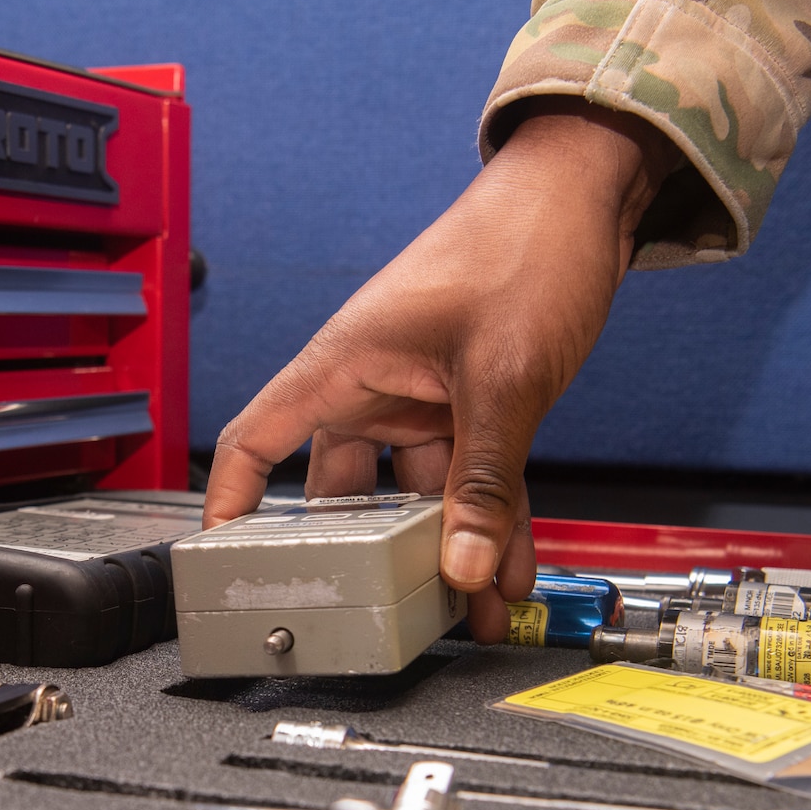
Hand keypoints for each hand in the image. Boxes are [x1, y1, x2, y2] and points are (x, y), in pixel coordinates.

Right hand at [203, 99, 676, 641]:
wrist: (587, 193)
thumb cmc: (523, 246)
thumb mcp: (502, 380)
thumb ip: (482, 483)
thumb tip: (462, 568)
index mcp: (343, 365)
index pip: (256, 440)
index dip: (230, 503)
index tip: (223, 563)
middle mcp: (373, 385)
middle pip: (345, 491)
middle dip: (370, 559)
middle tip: (378, 616)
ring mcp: (422, 396)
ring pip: (420, 493)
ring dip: (446, 550)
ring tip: (467, 613)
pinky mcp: (472, 401)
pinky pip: (471, 478)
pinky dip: (488, 521)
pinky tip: (509, 568)